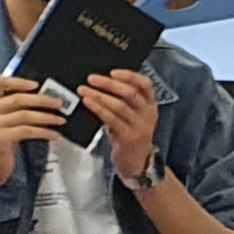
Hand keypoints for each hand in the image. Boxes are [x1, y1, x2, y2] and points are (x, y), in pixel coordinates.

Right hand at [0, 74, 68, 183]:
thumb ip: (8, 107)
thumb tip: (39, 95)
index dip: (19, 81)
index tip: (37, 85)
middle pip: (17, 98)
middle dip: (42, 100)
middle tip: (59, 103)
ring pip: (25, 115)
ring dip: (47, 117)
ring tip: (60, 120)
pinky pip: (27, 130)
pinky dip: (44, 131)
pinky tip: (54, 134)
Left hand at [76, 68, 161, 184]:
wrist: (136, 162)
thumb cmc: (130, 134)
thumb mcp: (132, 115)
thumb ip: (124, 100)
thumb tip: (101, 82)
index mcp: (150, 104)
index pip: (145, 84)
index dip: (130, 76)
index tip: (113, 72)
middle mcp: (148, 114)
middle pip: (130, 93)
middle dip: (109, 84)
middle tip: (91, 78)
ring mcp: (139, 126)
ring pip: (119, 106)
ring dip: (99, 96)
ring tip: (83, 90)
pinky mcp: (128, 137)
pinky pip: (111, 119)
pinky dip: (98, 109)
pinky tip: (88, 103)